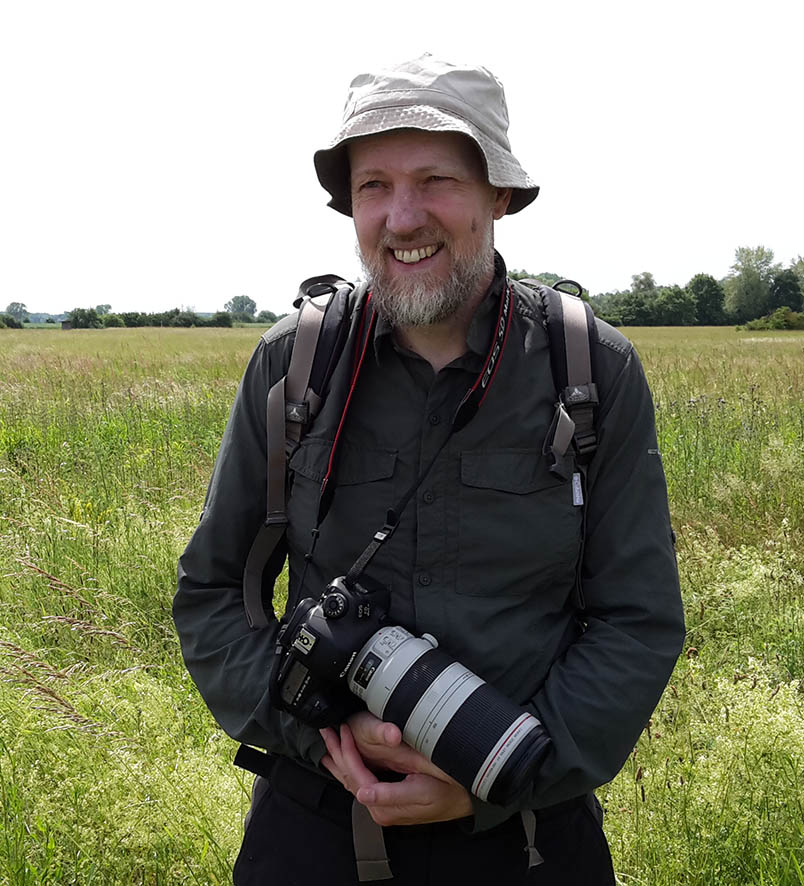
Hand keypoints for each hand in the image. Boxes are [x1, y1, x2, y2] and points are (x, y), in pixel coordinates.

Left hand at [320, 714, 472, 825]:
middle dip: (337, 753)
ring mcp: (383, 807)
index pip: (358, 777)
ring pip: (352, 781)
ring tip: (328, 738)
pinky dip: (347, 767)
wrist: (463, 800)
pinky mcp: (386, 802)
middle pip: (351, 779)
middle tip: (327, 729)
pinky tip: (339, 758)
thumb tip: (365, 786)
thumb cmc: (447, 789)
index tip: (344, 731)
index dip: (348, 753)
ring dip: (339, 759)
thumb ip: (391, 789)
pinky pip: (360, 783)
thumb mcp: (423, 786)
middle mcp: (382, 809)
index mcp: (388, 806)